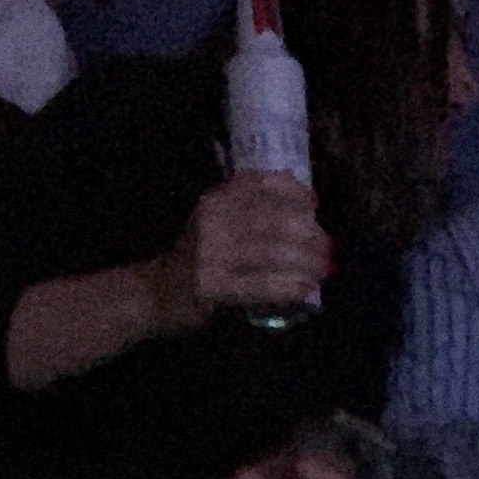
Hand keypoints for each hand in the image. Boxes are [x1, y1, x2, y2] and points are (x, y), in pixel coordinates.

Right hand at [145, 173, 330, 336]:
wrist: (152, 293)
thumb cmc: (192, 259)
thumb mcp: (212, 222)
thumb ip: (244, 208)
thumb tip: (296, 199)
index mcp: (215, 200)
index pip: (260, 184)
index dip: (292, 191)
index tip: (313, 204)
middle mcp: (214, 220)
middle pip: (274, 220)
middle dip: (307, 234)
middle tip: (326, 247)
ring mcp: (212, 254)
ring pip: (271, 252)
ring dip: (304, 262)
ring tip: (323, 268)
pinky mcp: (214, 286)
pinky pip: (260, 284)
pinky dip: (287, 286)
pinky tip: (305, 289)